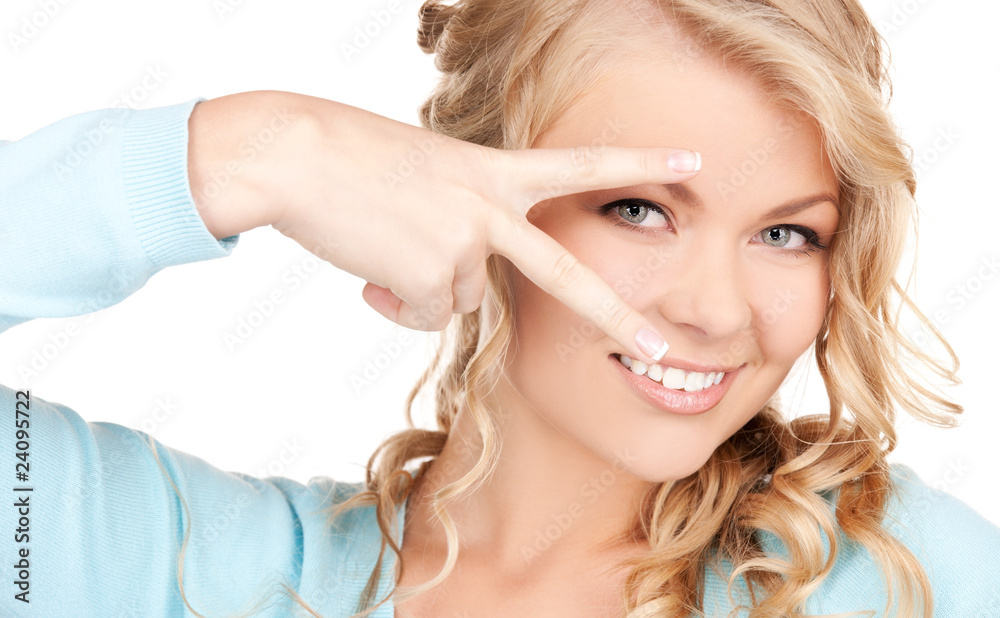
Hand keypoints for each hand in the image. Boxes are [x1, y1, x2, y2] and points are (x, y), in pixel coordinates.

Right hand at [189, 91, 700, 364]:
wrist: (295, 156)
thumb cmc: (354, 160)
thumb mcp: (428, 176)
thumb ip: (461, 220)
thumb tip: (449, 294)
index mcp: (494, 170)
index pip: (581, 165)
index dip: (639, 163)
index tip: (694, 161)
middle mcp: (490, 207)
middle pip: (566, 276)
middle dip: (616, 318)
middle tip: (664, 351)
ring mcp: (464, 243)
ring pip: (458, 300)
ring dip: (422, 286)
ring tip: (383, 244)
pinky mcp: (430, 277)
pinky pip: (423, 315)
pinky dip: (395, 303)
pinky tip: (368, 267)